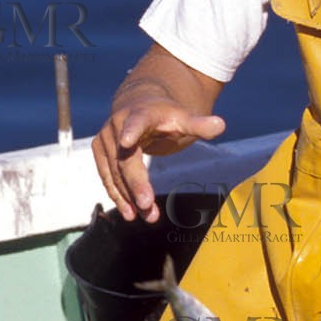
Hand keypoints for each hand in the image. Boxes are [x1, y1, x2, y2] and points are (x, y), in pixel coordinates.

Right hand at [92, 100, 224, 221]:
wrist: (138, 104)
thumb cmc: (164, 115)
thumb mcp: (183, 118)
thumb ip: (199, 125)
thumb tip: (221, 125)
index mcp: (140, 113)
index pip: (137, 122)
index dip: (132, 131)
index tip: (127, 141)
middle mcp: (118, 125)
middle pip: (125, 158)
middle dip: (136, 183)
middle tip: (147, 206)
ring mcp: (106, 139)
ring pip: (115, 172)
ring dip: (128, 196)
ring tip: (146, 215)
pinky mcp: (100, 152)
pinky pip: (107, 177)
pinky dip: (118, 195)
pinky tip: (130, 212)